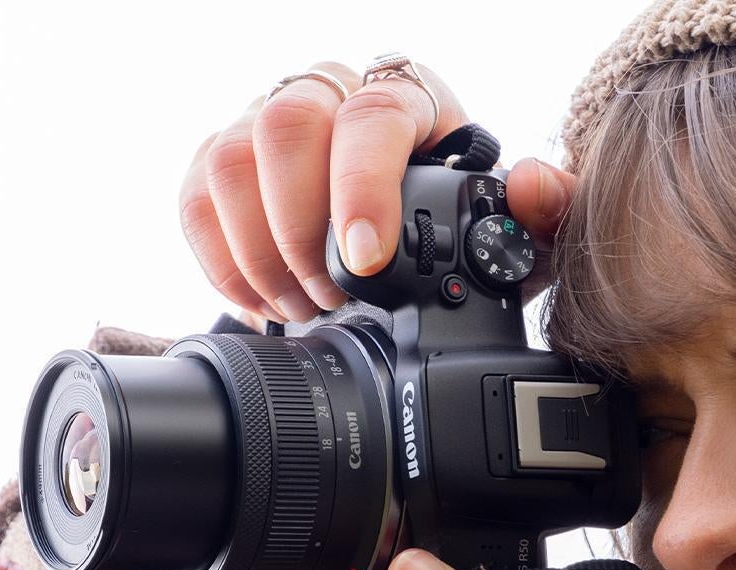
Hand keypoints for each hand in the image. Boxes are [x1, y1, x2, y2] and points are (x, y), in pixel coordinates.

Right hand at [178, 60, 576, 327]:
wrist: (397, 243)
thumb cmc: (450, 231)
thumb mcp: (510, 236)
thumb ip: (540, 215)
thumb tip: (532, 187)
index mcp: (405, 98)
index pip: (373, 114)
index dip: (362, 185)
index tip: (365, 262)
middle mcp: (329, 95)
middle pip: (286, 125)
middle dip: (301, 232)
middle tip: (330, 300)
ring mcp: (266, 124)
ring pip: (230, 161)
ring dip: (260, 253)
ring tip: (300, 308)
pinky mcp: (222, 165)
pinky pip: (195, 198)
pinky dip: (222, 264)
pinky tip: (260, 304)